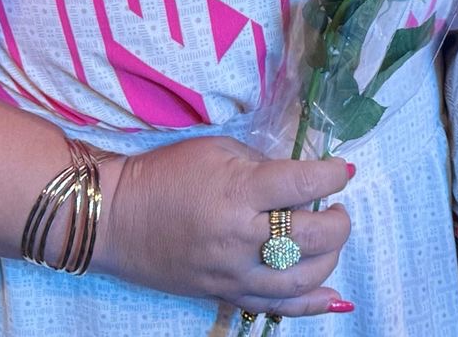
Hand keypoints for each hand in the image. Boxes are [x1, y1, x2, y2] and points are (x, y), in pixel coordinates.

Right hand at [96, 136, 352, 316]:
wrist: (115, 218)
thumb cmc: (165, 174)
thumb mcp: (217, 150)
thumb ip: (263, 165)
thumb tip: (302, 178)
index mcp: (239, 191)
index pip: (304, 183)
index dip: (333, 175)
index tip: (342, 171)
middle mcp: (241, 236)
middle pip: (313, 236)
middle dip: (338, 220)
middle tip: (335, 206)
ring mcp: (233, 272)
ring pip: (303, 278)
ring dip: (330, 258)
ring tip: (328, 238)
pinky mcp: (224, 293)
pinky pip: (276, 308)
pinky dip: (312, 305)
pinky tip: (335, 298)